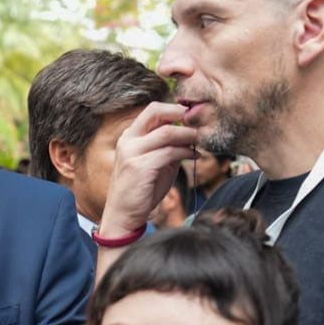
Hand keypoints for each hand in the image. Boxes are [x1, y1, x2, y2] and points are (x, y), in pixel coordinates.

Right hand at [100, 102, 198, 237]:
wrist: (123, 215)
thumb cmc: (140, 191)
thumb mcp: (155, 164)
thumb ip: (167, 148)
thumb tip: (190, 135)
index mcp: (129, 137)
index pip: (151, 111)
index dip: (173, 109)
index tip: (191, 116)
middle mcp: (128, 141)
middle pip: (155, 112)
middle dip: (180, 113)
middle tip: (198, 121)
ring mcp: (132, 153)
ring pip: (167, 132)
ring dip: (188, 135)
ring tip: (200, 140)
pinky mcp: (140, 167)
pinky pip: (169, 152)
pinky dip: (186, 152)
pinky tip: (194, 156)